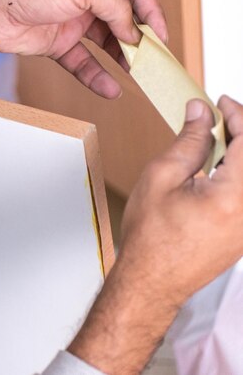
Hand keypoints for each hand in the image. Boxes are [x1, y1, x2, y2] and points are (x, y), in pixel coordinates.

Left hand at [0, 0, 166, 98]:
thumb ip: (114, 6)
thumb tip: (134, 31)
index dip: (152, 12)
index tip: (162, 36)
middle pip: (122, 19)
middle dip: (139, 40)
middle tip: (153, 60)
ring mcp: (71, 21)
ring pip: (104, 44)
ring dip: (121, 60)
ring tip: (137, 76)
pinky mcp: (56, 44)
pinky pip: (82, 62)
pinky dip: (96, 76)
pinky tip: (110, 87)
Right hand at [68, 97, 242, 373]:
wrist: (151, 280)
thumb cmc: (151, 237)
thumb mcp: (161, 178)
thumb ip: (188, 142)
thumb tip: (201, 113)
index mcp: (234, 196)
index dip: (237, 114)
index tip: (221, 103)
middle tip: (222, 117)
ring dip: (241, 153)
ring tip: (218, 141)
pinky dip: (239, 172)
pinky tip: (220, 167)